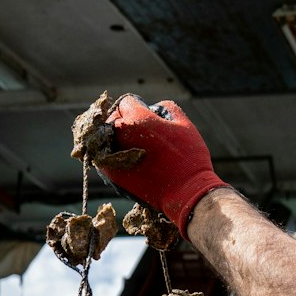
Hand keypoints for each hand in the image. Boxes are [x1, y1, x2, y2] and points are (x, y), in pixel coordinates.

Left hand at [95, 95, 229, 236]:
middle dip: (125, 120)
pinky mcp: (112, 174)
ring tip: (134, 146)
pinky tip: (130, 160)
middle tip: (140, 131)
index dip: (138, 105)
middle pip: (113, 119)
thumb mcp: (185, 125)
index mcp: (138, 118)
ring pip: (107, 139)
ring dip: (118, 138)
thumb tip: (155, 107)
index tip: (147, 114)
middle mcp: (121, 134)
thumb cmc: (189, 158)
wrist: (186, 193)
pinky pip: (106, 158)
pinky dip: (114, 156)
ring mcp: (113, 155)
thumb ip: (167, 109)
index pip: (126, 102)